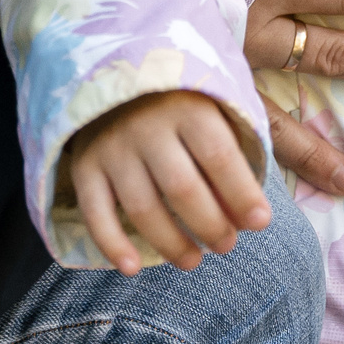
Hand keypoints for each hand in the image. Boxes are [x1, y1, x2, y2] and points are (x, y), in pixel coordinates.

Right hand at [63, 90, 271, 275]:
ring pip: (142, 208)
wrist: (113, 75)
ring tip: (192, 260)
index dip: (242, 195)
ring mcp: (112, 147)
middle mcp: (147, 125)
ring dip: (170, 243)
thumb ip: (234, 153)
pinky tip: (132, 268)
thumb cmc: (180, 102)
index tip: (260, 223)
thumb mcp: (213, 109)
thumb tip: (251, 216)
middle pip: (182, 188)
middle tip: (227, 246)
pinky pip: (95, 213)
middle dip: (210, 225)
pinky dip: (111, 244)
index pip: (219, 157)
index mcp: (188, 106)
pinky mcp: (84, 166)